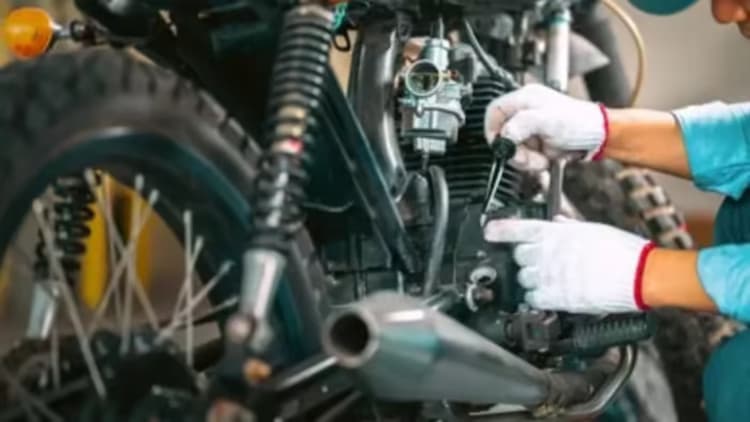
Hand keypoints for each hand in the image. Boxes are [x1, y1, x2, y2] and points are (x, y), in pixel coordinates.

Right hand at [484, 84, 608, 161]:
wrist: (599, 136)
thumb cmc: (580, 123)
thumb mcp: (547, 121)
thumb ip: (521, 125)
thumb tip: (504, 137)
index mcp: (524, 99)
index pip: (493, 112)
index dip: (493, 130)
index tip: (501, 146)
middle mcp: (525, 112)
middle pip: (503, 135)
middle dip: (514, 150)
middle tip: (527, 157)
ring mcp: (531, 128)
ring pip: (512, 148)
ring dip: (524, 159)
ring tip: (541, 158)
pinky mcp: (537, 142)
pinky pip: (524, 155)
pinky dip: (532, 162)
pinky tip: (544, 159)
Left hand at [484, 217, 653, 313]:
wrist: (638, 275)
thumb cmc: (622, 250)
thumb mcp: (593, 229)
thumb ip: (568, 226)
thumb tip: (556, 221)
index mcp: (555, 232)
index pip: (517, 228)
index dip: (499, 230)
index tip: (489, 232)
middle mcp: (548, 253)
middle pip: (518, 256)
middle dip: (525, 259)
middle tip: (539, 261)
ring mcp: (550, 277)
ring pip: (523, 279)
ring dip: (531, 279)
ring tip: (548, 279)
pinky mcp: (557, 298)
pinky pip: (533, 299)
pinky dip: (536, 299)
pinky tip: (547, 296)